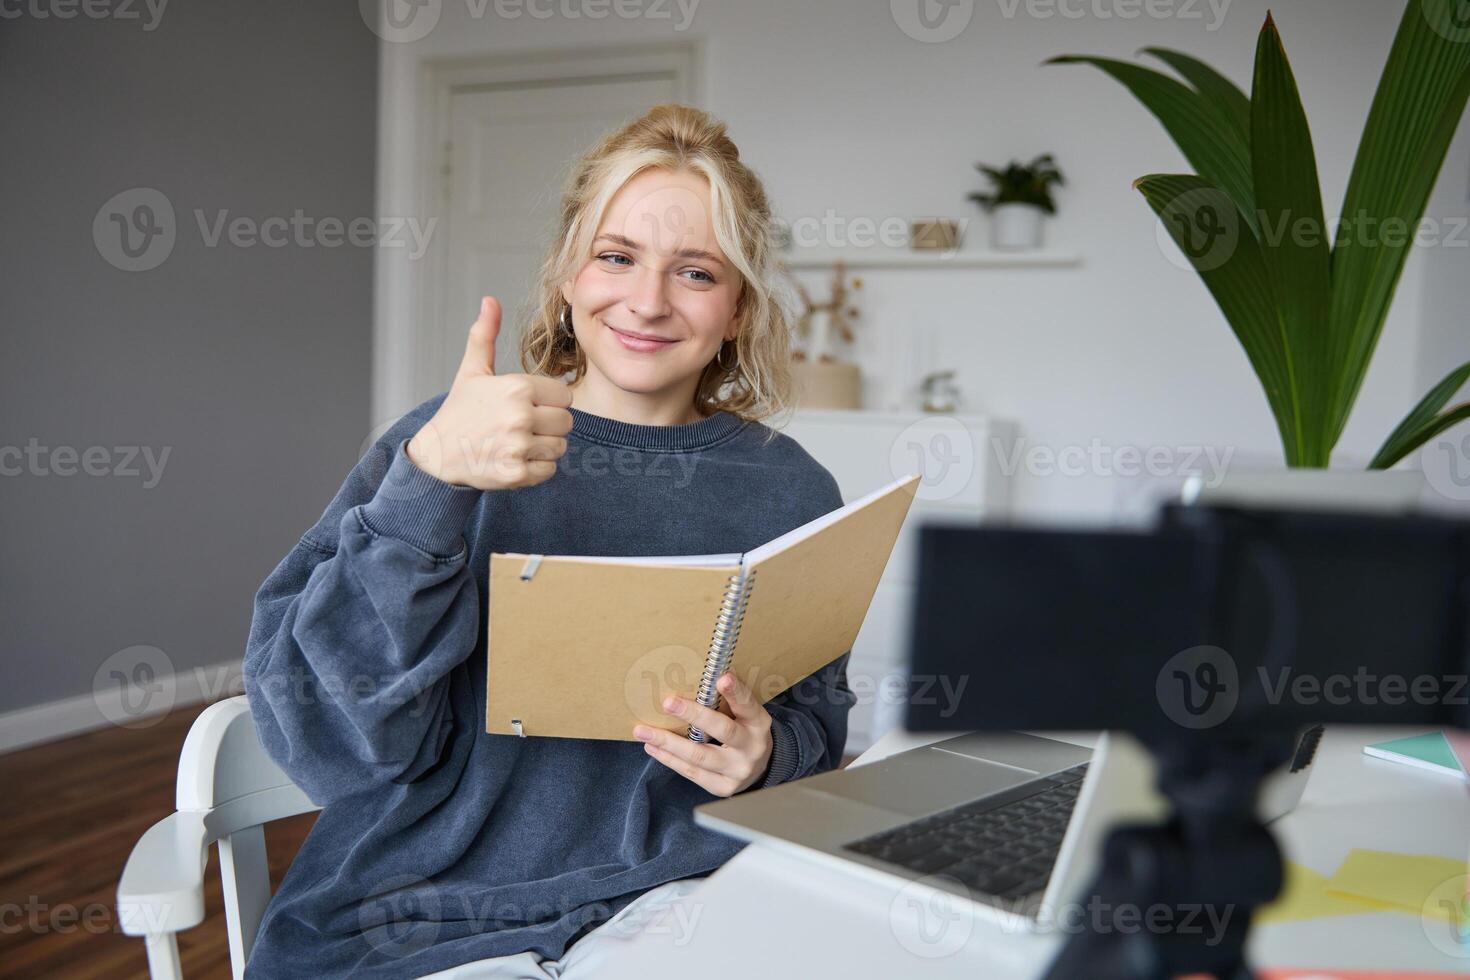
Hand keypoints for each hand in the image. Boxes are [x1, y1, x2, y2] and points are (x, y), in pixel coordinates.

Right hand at [406, 296, 573, 489]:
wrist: (436, 454)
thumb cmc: (459, 412)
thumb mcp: (472, 371)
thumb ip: (486, 336)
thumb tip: (490, 301)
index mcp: (516, 388)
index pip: (565, 397)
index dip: (550, 402)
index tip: (530, 406)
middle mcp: (519, 416)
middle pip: (567, 423)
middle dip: (550, 426)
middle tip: (524, 427)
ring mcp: (518, 446)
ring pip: (560, 447)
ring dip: (544, 448)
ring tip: (518, 443)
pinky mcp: (516, 473)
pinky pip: (549, 471)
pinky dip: (537, 469)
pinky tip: (515, 459)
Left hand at [633, 673, 773, 796]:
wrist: (759, 768)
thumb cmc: (745, 732)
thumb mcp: (745, 714)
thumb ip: (729, 699)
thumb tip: (708, 675)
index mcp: (759, 723)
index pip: (747, 705)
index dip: (735, 692)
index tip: (722, 678)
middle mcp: (752, 748)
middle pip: (722, 731)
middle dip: (694, 715)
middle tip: (668, 702)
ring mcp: (737, 771)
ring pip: (699, 756)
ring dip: (668, 742)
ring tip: (644, 731)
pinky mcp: (723, 787)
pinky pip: (692, 773)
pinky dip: (670, 759)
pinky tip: (653, 748)